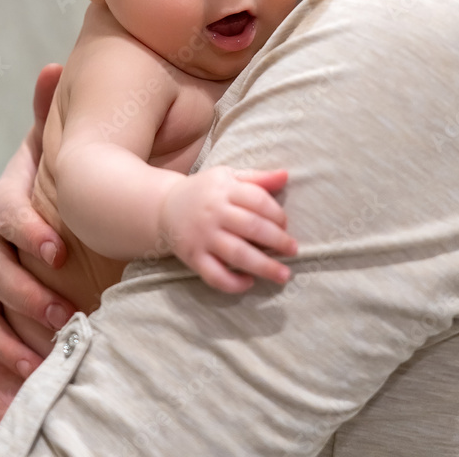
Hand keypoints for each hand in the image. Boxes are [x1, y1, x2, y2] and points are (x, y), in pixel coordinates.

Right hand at [0, 64, 75, 419]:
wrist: (41, 216)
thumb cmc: (50, 184)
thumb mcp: (51, 151)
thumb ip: (49, 115)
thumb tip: (52, 64)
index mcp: (4, 202)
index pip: (7, 214)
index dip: (29, 229)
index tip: (58, 248)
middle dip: (24, 294)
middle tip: (62, 314)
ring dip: (6, 338)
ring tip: (39, 360)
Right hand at [159, 167, 296, 291]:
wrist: (164, 206)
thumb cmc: (205, 191)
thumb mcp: (228, 176)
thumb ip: (257, 178)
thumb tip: (286, 175)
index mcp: (224, 189)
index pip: (257, 200)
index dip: (277, 214)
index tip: (286, 225)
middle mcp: (214, 212)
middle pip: (251, 227)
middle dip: (278, 241)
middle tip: (293, 250)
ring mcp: (203, 236)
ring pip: (237, 254)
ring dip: (264, 266)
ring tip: (284, 274)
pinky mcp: (193, 257)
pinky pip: (214, 275)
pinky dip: (233, 283)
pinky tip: (249, 282)